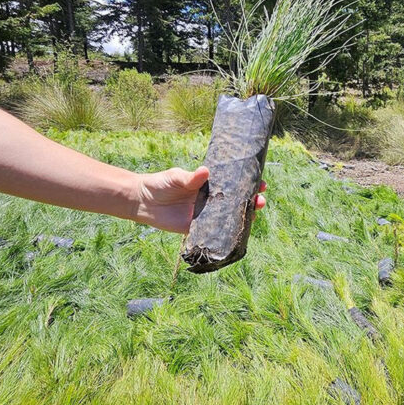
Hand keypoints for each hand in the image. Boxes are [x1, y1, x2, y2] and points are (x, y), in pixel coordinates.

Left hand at [134, 166, 265, 233]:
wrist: (142, 201)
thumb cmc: (160, 184)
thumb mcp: (176, 177)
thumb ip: (190, 177)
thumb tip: (205, 171)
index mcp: (208, 185)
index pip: (232, 184)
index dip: (247, 184)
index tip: (261, 183)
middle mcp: (209, 200)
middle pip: (234, 202)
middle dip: (250, 201)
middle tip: (260, 200)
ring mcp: (204, 215)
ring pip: (227, 217)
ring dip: (241, 217)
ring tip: (254, 214)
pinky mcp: (195, 229)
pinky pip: (212, 232)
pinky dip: (224, 233)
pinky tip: (236, 233)